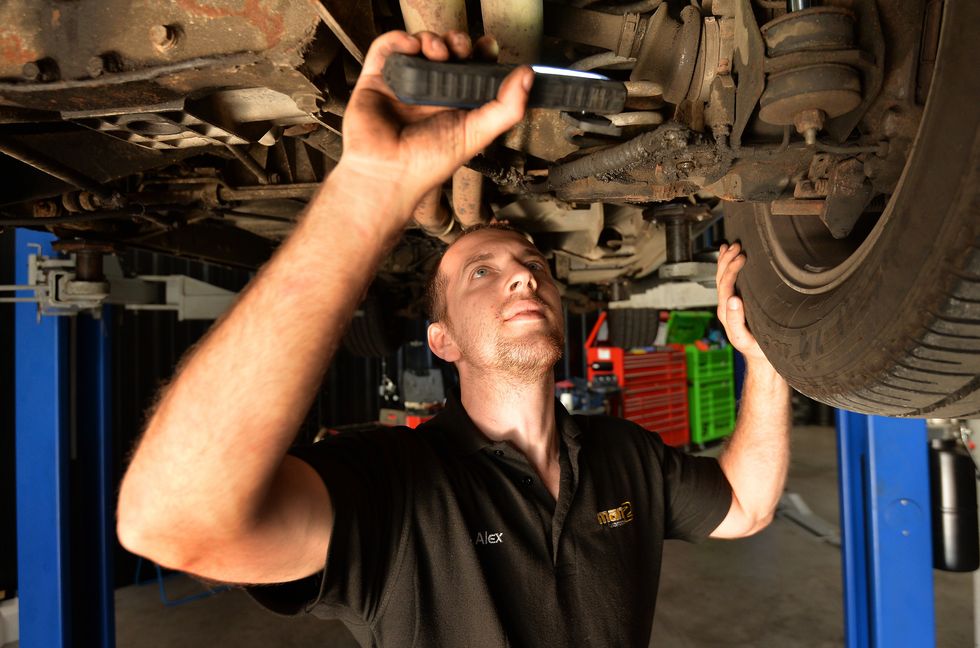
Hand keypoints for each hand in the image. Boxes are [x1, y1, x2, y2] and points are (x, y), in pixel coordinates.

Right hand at [337, 30, 532, 216]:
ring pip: (419, 45)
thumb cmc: (428, 164)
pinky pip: (386, 48)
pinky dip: (399, 39)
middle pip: (447, 52)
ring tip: (437, 52)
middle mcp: (430, 93)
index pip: (471, 69)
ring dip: (432, 39)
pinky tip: (411, 46)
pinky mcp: (377, 79)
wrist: (389, 174)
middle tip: (461, 49)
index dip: (480, 54)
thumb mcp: (477, 134)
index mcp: (455, 104)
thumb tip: (528, 76)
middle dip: (458, 43)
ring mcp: (403, 85)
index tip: (488, 47)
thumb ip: (507, 107)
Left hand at [716, 242, 767, 362]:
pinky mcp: (738, 304)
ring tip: (731, 246)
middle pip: (721, 278)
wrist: (763, 359)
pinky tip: (730, 256)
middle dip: (727, 260)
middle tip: (737, 246)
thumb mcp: (744, 338)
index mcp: (726, 312)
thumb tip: (733, 298)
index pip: (725, 285)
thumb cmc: (757, 349)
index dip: (731, 269)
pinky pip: (730, 282)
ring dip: (726, 261)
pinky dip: (728, 267)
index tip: (742, 257)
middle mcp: (726, 306)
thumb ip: (735, 320)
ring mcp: (731, 304)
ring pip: (724, 278)